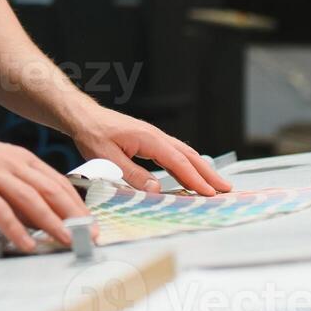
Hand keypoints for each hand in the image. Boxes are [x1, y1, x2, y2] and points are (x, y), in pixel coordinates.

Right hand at [0, 128, 93, 252]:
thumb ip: (18, 191)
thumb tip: (37, 219)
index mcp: (19, 158)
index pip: (57, 182)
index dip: (77, 204)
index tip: (90, 223)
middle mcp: (11, 163)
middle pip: (51, 190)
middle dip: (73, 215)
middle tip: (87, 235)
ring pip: (31, 200)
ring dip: (52, 223)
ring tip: (65, 241)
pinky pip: (0, 211)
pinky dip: (16, 229)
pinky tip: (26, 243)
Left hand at [68, 105, 232, 195]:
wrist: (85, 117)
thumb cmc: (94, 135)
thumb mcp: (108, 159)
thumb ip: (132, 175)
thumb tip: (155, 189)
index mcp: (149, 139)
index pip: (178, 162)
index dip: (195, 179)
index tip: (209, 193)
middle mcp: (156, 136)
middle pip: (189, 156)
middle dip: (209, 173)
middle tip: (226, 189)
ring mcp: (155, 137)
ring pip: (184, 154)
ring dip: (202, 169)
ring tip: (217, 184)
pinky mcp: (150, 141)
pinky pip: (175, 154)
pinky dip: (188, 165)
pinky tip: (192, 174)